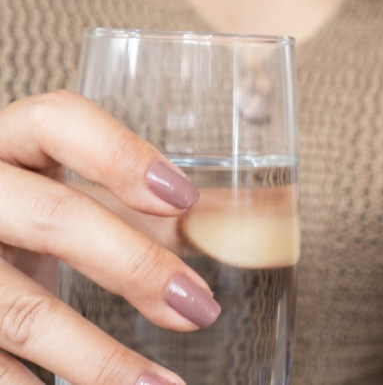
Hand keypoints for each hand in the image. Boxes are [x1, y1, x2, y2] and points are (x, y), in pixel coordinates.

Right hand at [0, 91, 219, 384]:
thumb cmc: (18, 219)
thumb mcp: (68, 198)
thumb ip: (148, 206)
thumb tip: (261, 216)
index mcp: (7, 144)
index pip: (56, 121)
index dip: (120, 153)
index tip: (183, 196)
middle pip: (52, 217)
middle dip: (134, 265)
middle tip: (200, 307)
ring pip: (21, 310)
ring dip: (98, 358)